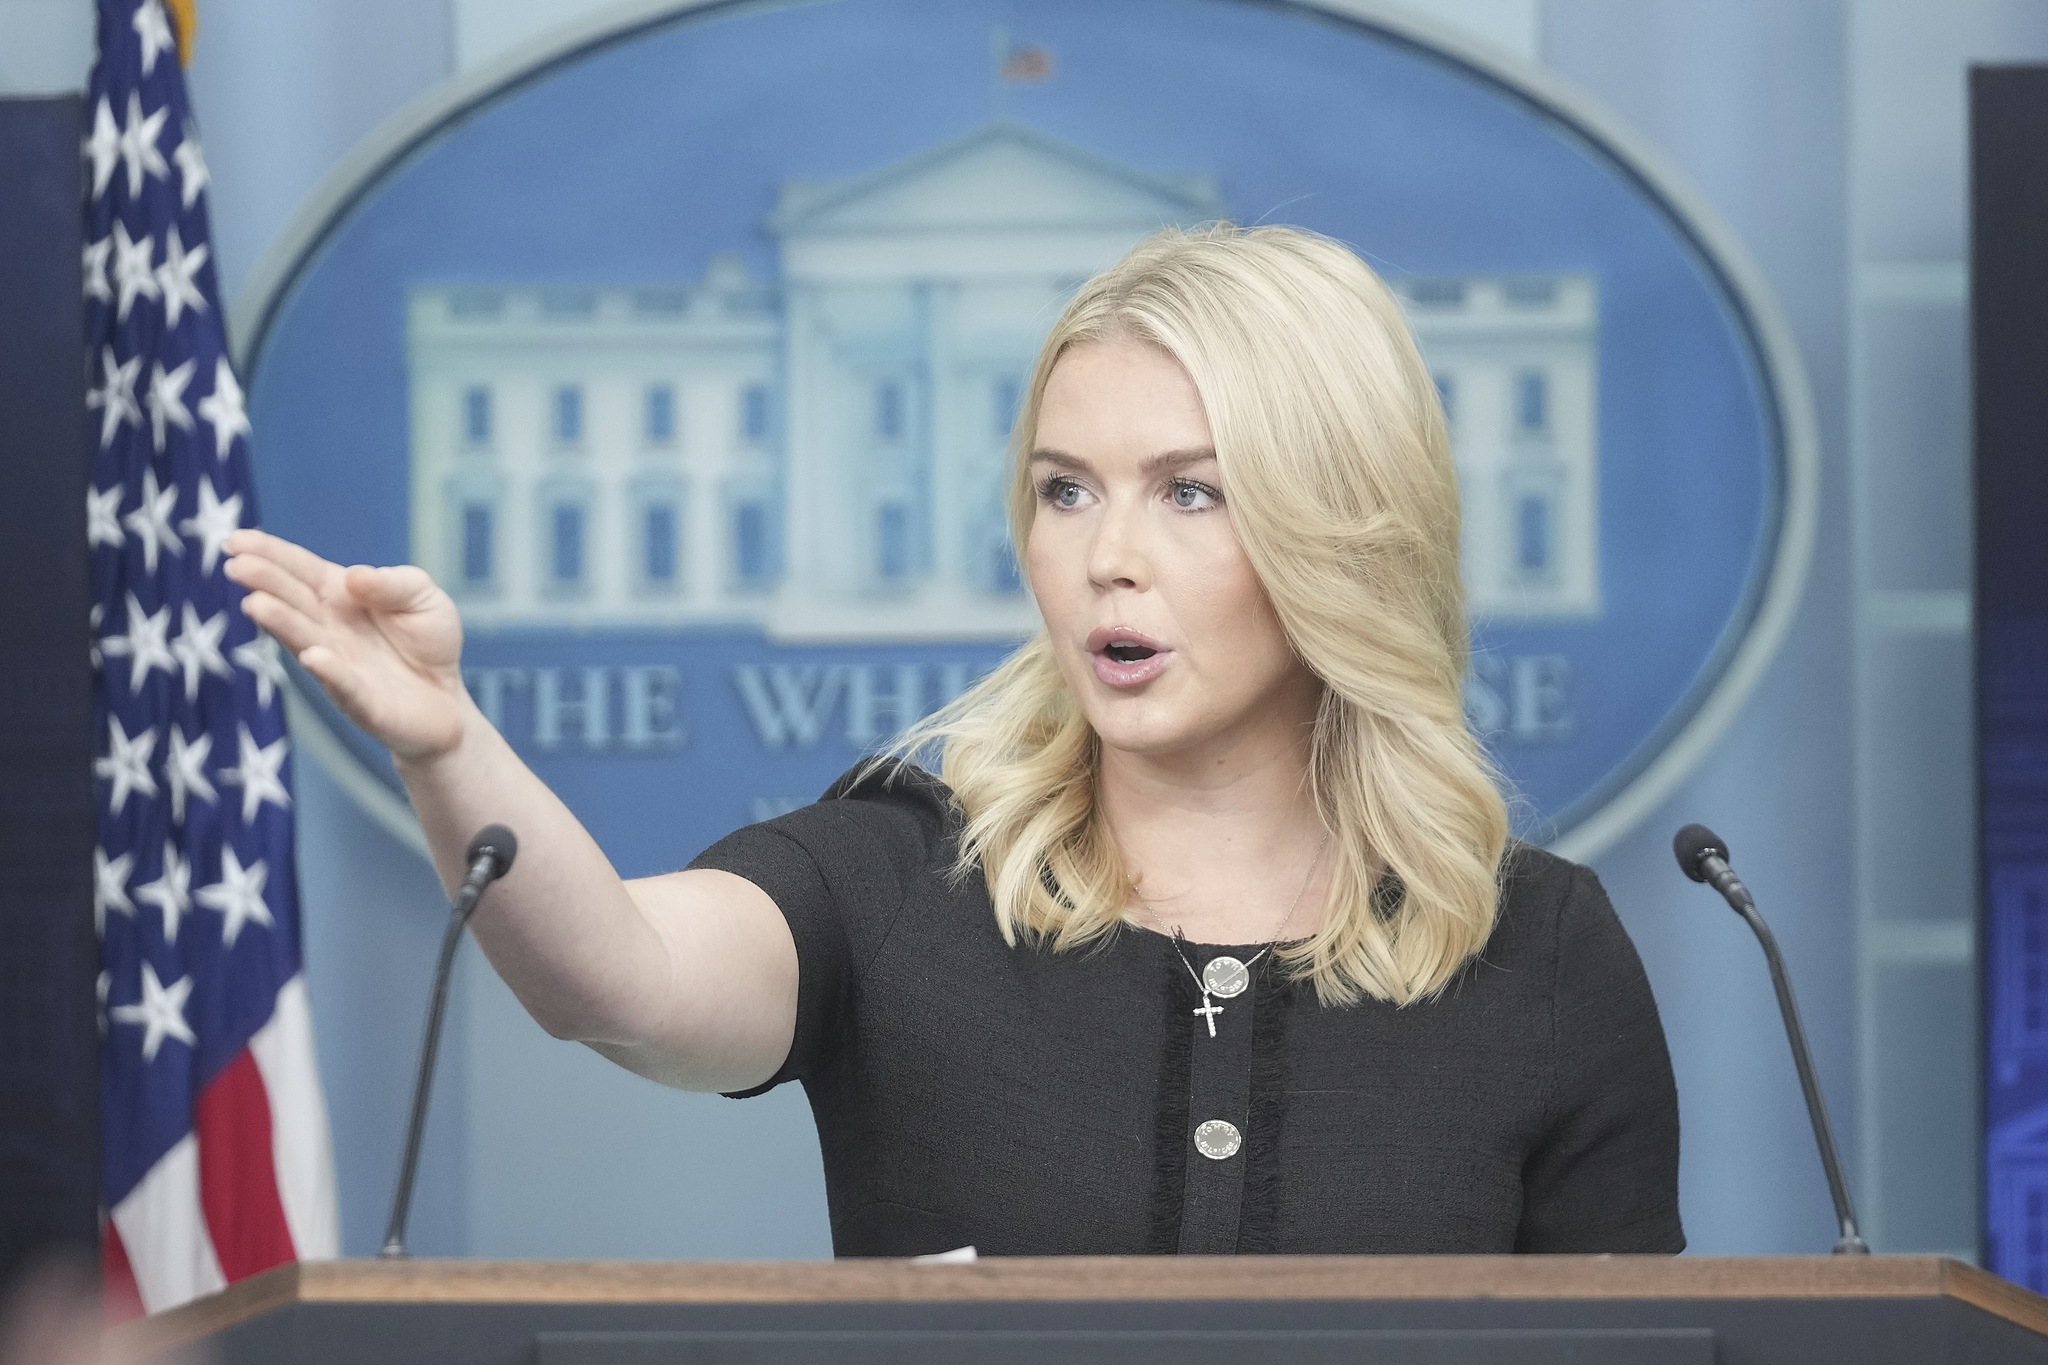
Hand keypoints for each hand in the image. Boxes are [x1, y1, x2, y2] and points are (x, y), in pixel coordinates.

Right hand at [224, 529, 468, 760]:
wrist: (448, 699)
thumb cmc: (428, 641)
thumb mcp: (422, 596)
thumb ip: (393, 583)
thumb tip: (353, 576)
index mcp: (340, 596)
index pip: (299, 570)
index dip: (269, 554)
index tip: (236, 541)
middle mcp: (329, 628)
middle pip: (292, 601)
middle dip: (265, 582)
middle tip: (237, 566)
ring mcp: (338, 665)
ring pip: (304, 640)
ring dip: (281, 623)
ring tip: (256, 604)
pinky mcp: (361, 701)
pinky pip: (343, 684)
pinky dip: (328, 670)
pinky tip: (314, 656)